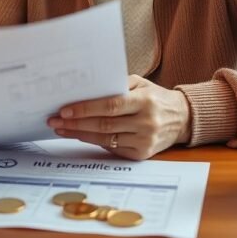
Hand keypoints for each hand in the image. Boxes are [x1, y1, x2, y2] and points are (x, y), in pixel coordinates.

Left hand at [47, 74, 191, 159]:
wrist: (182, 119)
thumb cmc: (155, 97)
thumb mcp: (140, 84)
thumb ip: (116, 85)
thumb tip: (85, 89)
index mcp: (145, 101)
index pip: (110, 105)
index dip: (86, 109)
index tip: (65, 109)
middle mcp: (146, 122)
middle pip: (104, 124)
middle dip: (75, 122)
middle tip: (54, 120)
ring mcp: (144, 141)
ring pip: (104, 139)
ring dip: (79, 133)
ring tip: (61, 128)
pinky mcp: (141, 154)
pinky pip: (111, 148)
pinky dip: (92, 141)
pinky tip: (78, 135)